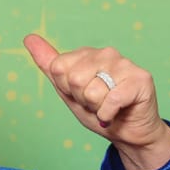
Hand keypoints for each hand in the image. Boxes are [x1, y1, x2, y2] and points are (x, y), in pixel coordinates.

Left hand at [23, 34, 169, 169]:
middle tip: (97, 103)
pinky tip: (117, 113)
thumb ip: (48, 64)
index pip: (57, 68)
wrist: (128, 132)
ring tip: (108, 107)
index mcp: (86, 54)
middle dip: (82, 99)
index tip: (81, 95)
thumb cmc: (99, 110)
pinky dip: (109, 114)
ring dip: (97, 108)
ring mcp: (125, 64)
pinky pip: (111, 99)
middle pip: (73, 79)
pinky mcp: (140, 79)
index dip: (66, 89)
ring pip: (92, 91)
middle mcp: (106, 53)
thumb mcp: (67, 90)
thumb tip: (29, 37)